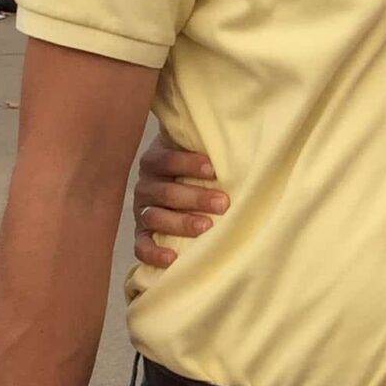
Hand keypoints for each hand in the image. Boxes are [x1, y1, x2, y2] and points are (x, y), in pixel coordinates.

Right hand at [132, 131, 226, 267]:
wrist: (175, 186)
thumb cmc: (197, 168)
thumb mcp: (198, 150)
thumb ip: (210, 141)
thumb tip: (245, 126)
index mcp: (155, 161)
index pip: (166, 160)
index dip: (187, 164)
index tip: (213, 169)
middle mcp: (145, 185)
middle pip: (166, 191)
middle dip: (195, 197)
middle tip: (223, 203)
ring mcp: (142, 211)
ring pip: (155, 217)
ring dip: (181, 223)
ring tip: (206, 227)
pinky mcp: (142, 234)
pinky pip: (141, 246)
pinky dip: (153, 253)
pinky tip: (172, 258)